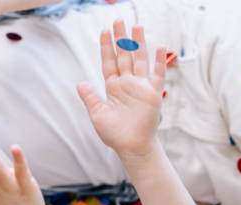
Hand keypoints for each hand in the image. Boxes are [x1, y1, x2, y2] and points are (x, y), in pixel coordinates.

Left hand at [76, 20, 165, 158]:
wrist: (131, 147)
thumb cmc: (114, 134)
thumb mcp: (97, 115)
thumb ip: (90, 98)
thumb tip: (80, 83)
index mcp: (113, 87)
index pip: (109, 62)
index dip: (106, 47)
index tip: (104, 31)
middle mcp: (127, 84)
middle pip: (124, 56)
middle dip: (121, 39)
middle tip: (118, 20)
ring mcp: (141, 87)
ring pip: (140, 60)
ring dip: (138, 44)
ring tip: (136, 26)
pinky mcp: (153, 95)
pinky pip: (158, 75)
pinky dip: (160, 62)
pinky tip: (159, 47)